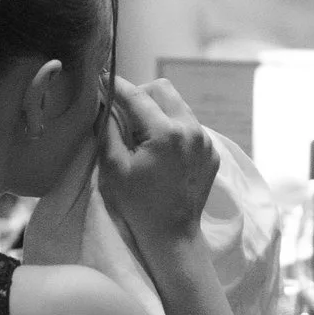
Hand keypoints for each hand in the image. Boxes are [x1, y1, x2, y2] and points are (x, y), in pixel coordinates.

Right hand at [95, 74, 219, 269]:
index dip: (116, 85)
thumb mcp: (114, 167)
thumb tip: (103, 100)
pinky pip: (189, 125)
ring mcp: (205, 140)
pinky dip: (172, 128)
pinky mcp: (211, 151)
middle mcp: (191, 130)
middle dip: (141, 95)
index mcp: (166, 133)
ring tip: (143, 135)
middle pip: (162, 89)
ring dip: (158, 111)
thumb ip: (107, 128)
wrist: (172, 236)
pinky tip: (161, 151)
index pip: (137, 96)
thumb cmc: (138, 205)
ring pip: (178, 105)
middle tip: (124, 114)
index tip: (101, 77)